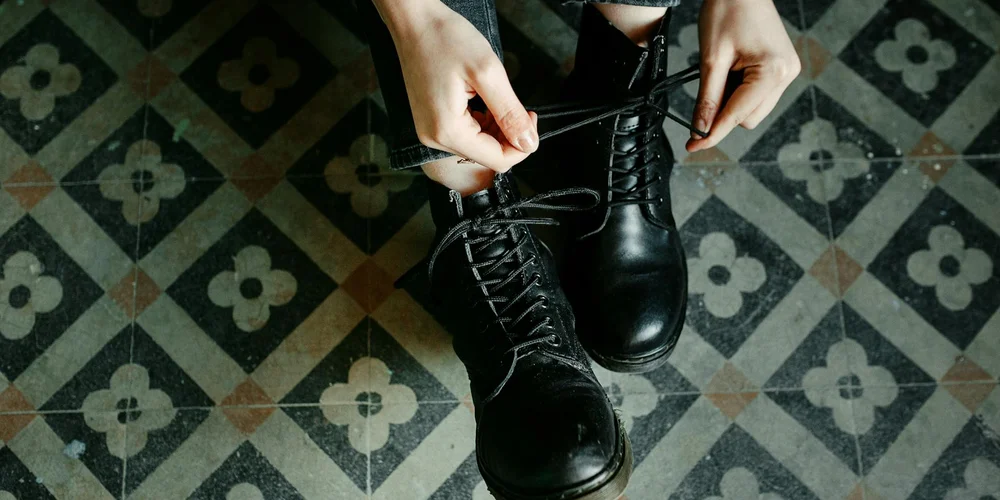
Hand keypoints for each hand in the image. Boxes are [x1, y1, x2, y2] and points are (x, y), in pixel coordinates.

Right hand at [378, 0, 536, 171]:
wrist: (415, 22)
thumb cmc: (444, 39)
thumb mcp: (488, 73)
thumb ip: (510, 113)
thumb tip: (528, 143)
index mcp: (447, 131)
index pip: (498, 160)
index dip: (522, 144)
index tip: (531, 118)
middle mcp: (435, 138)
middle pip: (488, 156)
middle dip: (510, 135)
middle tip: (519, 106)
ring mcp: (431, 132)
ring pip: (479, 147)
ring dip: (497, 128)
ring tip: (498, 99)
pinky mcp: (432, 123)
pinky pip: (466, 135)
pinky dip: (482, 123)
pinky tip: (484, 102)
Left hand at [687, 0, 799, 151]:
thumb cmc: (727, 11)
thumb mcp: (711, 59)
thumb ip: (707, 99)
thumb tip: (700, 131)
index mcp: (773, 71)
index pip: (737, 115)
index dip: (712, 132)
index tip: (693, 147)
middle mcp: (786, 74)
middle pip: (747, 118)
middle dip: (723, 111)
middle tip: (709, 82)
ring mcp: (787, 72)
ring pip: (752, 110)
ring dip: (732, 101)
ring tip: (724, 69)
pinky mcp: (782, 69)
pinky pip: (757, 95)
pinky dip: (740, 91)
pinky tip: (733, 69)